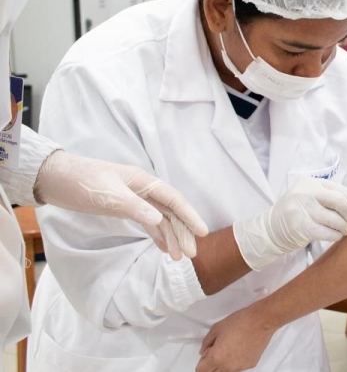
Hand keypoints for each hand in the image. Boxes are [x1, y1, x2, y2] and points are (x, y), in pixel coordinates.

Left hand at [34, 150, 208, 259]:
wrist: (55, 178)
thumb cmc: (81, 181)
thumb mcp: (107, 195)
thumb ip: (134, 208)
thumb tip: (159, 221)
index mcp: (144, 182)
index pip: (174, 200)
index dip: (189, 216)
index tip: (202, 233)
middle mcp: (144, 190)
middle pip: (171, 212)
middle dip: (183, 232)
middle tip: (192, 254)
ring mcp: (136, 200)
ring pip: (162, 220)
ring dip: (172, 237)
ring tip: (180, 257)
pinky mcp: (126, 208)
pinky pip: (149, 223)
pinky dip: (158, 236)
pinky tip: (165, 249)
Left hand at [196, 305, 274, 371]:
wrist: (261, 320)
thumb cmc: (241, 321)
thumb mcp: (217, 328)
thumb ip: (206, 342)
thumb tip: (204, 350)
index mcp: (216, 357)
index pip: (201, 370)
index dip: (202, 362)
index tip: (205, 355)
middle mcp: (228, 366)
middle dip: (212, 364)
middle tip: (216, 351)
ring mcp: (240, 367)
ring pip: (226, 370)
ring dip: (224, 363)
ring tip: (231, 346)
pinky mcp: (250, 365)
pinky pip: (239, 366)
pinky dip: (237, 360)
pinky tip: (241, 347)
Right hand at [234, 177, 346, 269]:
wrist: (270, 229)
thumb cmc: (297, 213)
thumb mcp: (310, 198)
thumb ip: (330, 197)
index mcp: (310, 183)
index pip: (340, 190)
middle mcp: (305, 193)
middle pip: (340, 202)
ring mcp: (302, 209)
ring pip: (336, 219)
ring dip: (345, 227)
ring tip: (345, 230)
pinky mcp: (301, 227)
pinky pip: (328, 233)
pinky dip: (336, 236)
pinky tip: (336, 236)